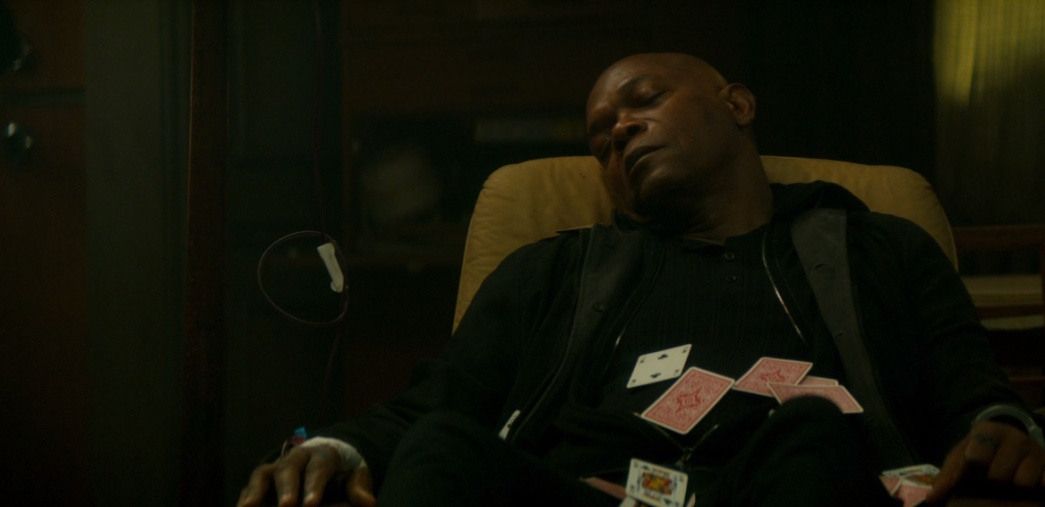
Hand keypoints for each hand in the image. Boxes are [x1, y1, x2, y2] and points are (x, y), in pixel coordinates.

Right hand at [237, 443, 375, 506]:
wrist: (327, 457)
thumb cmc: (343, 471)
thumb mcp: (356, 476)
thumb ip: (359, 488)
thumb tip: (369, 503)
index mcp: (322, 454)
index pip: (318, 468)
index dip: (314, 486)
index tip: (311, 504)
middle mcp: (296, 458)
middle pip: (289, 469)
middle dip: (286, 489)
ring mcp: (277, 467)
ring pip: (263, 474)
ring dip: (255, 492)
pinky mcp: (263, 478)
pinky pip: (250, 486)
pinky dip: (246, 497)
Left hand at [926, 421, 1044, 502]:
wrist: (1013, 442)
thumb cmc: (982, 452)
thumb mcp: (961, 457)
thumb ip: (947, 476)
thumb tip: (932, 499)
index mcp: (989, 431)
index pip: (977, 455)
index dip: (973, 467)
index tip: (972, 472)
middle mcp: (1016, 439)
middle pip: (999, 474)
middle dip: (992, 484)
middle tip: (990, 485)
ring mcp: (1037, 452)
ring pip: (1022, 483)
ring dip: (1013, 492)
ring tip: (1008, 489)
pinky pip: (1043, 484)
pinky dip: (1035, 493)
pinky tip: (1027, 492)